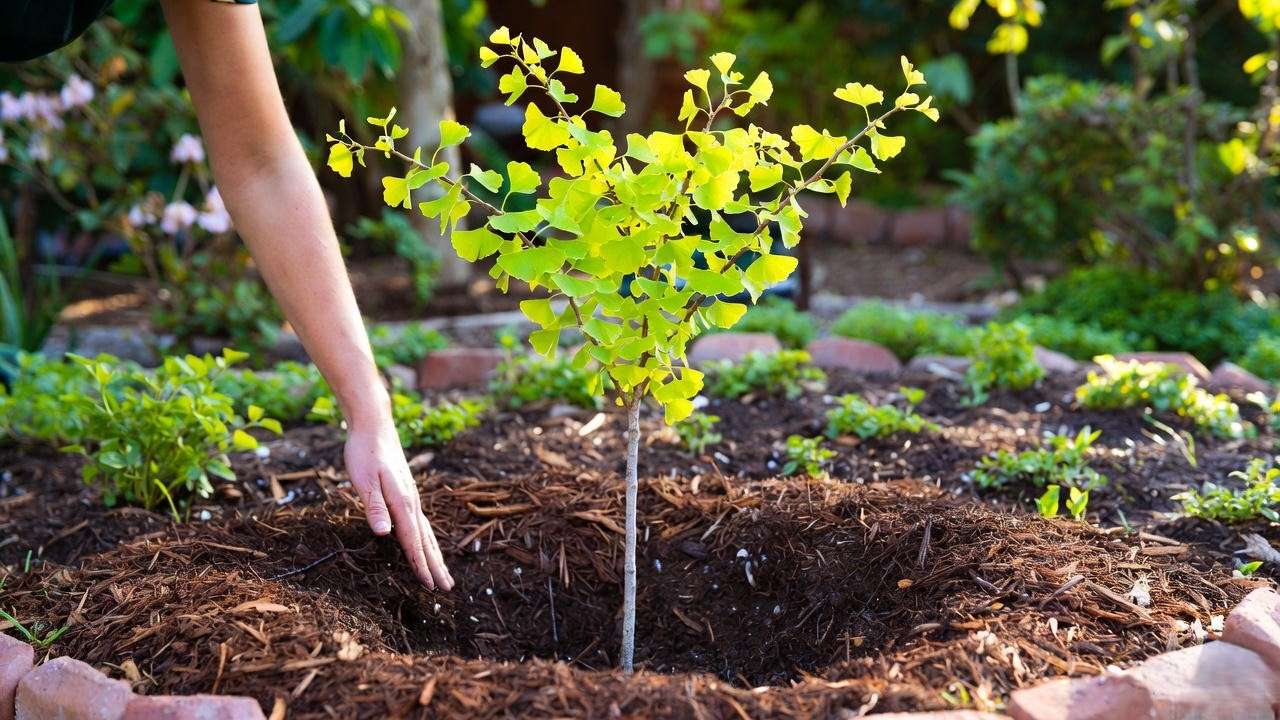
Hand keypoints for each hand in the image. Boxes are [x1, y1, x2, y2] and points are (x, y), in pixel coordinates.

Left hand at [344, 420, 453, 590]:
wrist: (374, 425)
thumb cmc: (365, 452)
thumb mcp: (363, 480)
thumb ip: (374, 507)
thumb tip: (385, 534)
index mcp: (402, 502)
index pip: (412, 540)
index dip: (420, 564)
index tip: (429, 586)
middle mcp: (412, 501)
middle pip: (426, 540)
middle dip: (436, 565)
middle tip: (448, 588)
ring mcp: (411, 497)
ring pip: (426, 532)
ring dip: (435, 554)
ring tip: (443, 573)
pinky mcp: (407, 492)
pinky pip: (421, 523)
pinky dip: (427, 539)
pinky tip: (427, 544)